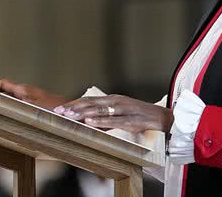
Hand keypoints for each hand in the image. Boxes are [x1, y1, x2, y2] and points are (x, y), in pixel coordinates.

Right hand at [0, 78, 67, 110]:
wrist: (73, 113)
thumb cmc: (55, 111)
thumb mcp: (32, 110)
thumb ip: (16, 107)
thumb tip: (1, 107)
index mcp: (24, 90)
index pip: (3, 84)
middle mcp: (28, 92)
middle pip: (6, 91)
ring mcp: (33, 98)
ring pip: (13, 98)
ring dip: (3, 102)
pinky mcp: (38, 106)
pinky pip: (20, 105)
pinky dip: (12, 109)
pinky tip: (10, 119)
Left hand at [53, 95, 173, 133]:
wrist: (163, 118)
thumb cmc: (140, 117)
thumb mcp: (120, 114)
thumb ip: (105, 116)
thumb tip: (86, 121)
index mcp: (113, 99)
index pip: (89, 100)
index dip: (74, 104)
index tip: (59, 109)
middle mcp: (116, 101)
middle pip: (91, 103)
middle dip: (74, 108)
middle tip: (58, 112)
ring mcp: (124, 110)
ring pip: (100, 110)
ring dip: (83, 113)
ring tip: (70, 116)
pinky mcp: (131, 120)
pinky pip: (114, 120)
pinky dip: (101, 121)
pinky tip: (90, 122)